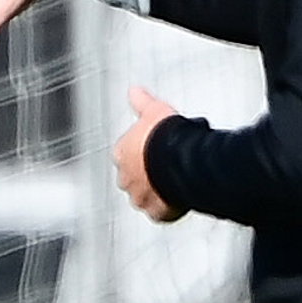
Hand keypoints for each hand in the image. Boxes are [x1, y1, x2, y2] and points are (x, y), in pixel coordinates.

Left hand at [115, 85, 184, 221]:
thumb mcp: (154, 109)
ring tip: (177, 183)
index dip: (144, 152)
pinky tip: (180, 199)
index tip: (157, 149)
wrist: (178, 159)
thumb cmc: (164, 134)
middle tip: (168, 167)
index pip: (128, 154)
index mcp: (121, 153)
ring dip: (157, 191)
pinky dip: (168, 208)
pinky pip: (160, 212)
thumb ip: (142, 102)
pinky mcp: (155, 212)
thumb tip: (134, 90)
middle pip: (135, 178)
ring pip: (146, 196)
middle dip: (148, 174)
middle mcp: (125, 178)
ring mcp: (139, 197)